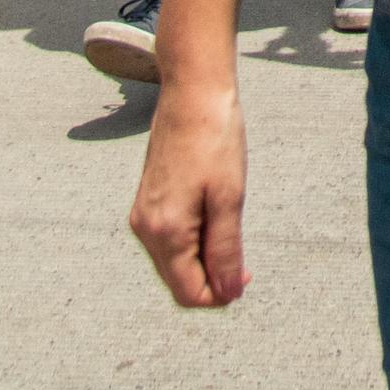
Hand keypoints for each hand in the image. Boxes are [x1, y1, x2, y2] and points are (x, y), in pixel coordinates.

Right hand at [127, 75, 251, 308]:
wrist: (192, 93)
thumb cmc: (215, 139)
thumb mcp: (229, 198)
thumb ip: (226, 250)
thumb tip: (228, 293)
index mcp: (165, 232)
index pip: (188, 293)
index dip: (220, 295)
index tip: (247, 276)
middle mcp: (145, 229)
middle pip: (178, 282)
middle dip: (212, 280)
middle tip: (244, 260)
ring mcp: (142, 216)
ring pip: (173, 264)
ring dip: (203, 262)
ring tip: (230, 231)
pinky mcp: (147, 203)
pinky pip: (169, 242)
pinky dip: (192, 244)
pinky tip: (213, 220)